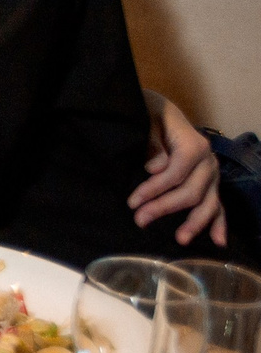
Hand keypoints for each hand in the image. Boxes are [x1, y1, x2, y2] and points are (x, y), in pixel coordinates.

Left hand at [131, 91, 223, 245]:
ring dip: (195, 222)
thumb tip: (156, 167)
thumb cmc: (151, 114)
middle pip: (191, 191)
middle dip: (165, 207)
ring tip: (180, 239)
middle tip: (139, 220)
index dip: (155, 189)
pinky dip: (219, 223)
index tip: (133, 202)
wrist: (161, 111)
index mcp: (194, 145)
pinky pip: (218, 205)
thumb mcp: (148, 119)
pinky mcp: (210, 183)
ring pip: (208, 202)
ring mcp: (211, 174)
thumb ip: (153, 142)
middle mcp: (208, 161)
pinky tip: (218, 241)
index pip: (176, 173)